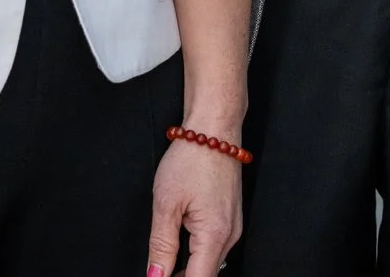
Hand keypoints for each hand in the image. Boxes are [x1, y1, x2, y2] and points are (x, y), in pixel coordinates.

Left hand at [148, 137, 243, 276]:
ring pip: (210, 264)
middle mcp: (230, 236)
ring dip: (188, 268)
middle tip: (157, 271)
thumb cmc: (192, 157)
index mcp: (215, 235)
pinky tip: (179, 247)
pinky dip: (196, 255)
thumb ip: (161, 245)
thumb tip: (155, 275)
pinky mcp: (231, 220)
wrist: (214, 128)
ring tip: (164, 263)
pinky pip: (215, 249)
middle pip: (205, 275)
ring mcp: (233, 228)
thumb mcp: (166, 203)